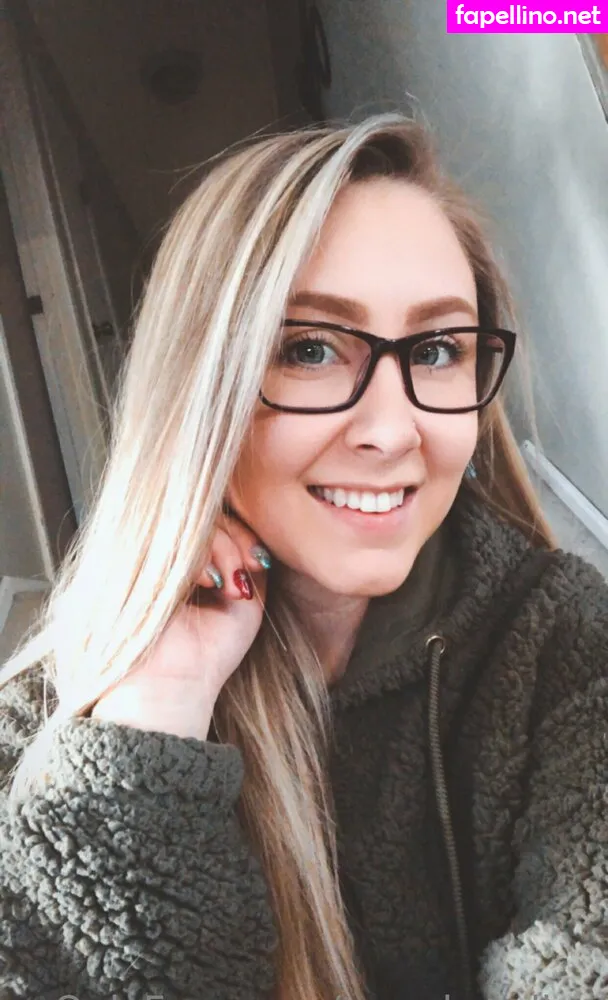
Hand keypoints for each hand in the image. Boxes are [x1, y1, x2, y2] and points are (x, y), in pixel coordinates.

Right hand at [91, 508, 270, 739]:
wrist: (174, 688)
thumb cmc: (209, 654)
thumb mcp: (245, 601)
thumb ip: (248, 561)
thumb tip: (255, 529)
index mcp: (186, 562)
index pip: (215, 521)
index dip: (242, 532)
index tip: (259, 561)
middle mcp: (163, 554)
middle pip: (205, 512)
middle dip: (237, 537)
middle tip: (249, 569)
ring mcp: (147, 555)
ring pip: (192, 520)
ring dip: (223, 547)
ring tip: (228, 585)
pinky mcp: (135, 562)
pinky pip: (174, 536)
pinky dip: (202, 554)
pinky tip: (210, 583)